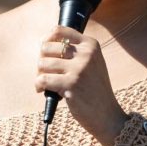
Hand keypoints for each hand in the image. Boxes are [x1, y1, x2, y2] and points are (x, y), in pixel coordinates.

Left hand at [36, 26, 127, 144]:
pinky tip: (43, 90)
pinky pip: (43, 79)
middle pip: (46, 47)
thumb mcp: (91, 63)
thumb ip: (74, 51)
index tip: (44, 52)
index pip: (59, 30)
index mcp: (91, 44)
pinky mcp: (71, 84)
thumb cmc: (94, 89)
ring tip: (46, 83)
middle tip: (46, 72)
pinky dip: (39, 85)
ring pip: (42, 63)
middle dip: (41, 60)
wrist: (107, 114)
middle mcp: (86, 53)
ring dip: (39, 74)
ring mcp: (79, 68)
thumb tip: (43, 43)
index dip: (46, 40)